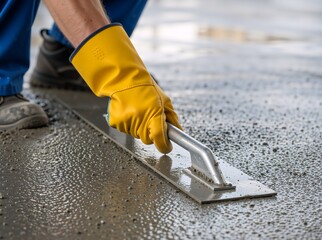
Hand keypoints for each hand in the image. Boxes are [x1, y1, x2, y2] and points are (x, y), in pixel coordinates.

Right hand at [71, 24, 181, 152]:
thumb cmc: (147, 89)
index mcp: (154, 113)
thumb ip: (172, 119)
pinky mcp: (116, 122)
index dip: (164, 145)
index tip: (166, 146)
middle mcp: (140, 119)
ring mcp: (126, 121)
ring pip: (136, 135)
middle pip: (147, 139)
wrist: (125, 79)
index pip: (159, 138)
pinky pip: (125, 130)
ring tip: (138, 112)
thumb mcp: (165, 101)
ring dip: (139, 128)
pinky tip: (129, 112)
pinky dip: (128, 125)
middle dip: (151, 133)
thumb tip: (178, 133)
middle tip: (149, 119)